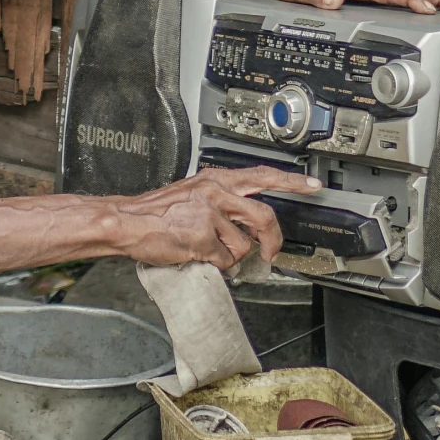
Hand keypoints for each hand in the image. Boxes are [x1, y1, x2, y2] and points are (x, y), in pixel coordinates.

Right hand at [113, 165, 312, 270]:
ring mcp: (209, 215)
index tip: (312, 186)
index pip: (261, 175)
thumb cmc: (156, 211)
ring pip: (242, 245)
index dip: (290, 182)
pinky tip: (197, 254)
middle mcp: (215, 192)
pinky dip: (215, 264)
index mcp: (215, 179)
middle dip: (272, 239)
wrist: (127, 221)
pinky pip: (224, 260)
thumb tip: (246, 224)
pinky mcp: (202, 238)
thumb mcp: (192, 193)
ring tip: (207, 249)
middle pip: (263, 216)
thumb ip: (221, 201)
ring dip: (229, 255)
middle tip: (270, 253)